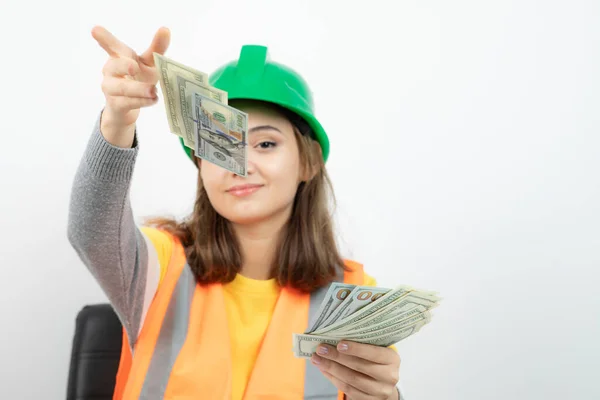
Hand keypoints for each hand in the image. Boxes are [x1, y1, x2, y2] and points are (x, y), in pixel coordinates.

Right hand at [91, 25, 169, 145]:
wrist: (127, 109)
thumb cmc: (138, 79)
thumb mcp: (149, 64)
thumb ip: (156, 48)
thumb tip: (165, 29)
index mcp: (119, 57)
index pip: (112, 46)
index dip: (104, 38)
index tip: (95, 30)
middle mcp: (111, 71)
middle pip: (116, 66)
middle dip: (124, 66)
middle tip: (135, 67)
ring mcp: (110, 88)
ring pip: (122, 87)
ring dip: (138, 89)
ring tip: (153, 91)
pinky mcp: (115, 105)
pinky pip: (127, 102)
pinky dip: (141, 101)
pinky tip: (153, 100)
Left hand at [311, 341, 399, 399]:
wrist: (385, 382)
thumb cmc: (376, 360)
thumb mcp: (376, 348)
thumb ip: (362, 343)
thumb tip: (334, 335)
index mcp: (392, 359)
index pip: (374, 353)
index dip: (357, 349)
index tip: (339, 344)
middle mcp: (389, 376)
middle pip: (359, 367)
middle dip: (337, 357)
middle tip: (321, 349)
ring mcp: (380, 391)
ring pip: (352, 380)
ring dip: (331, 368)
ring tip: (317, 359)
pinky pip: (348, 390)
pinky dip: (334, 379)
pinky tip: (324, 370)